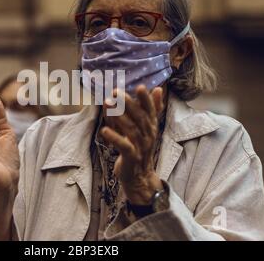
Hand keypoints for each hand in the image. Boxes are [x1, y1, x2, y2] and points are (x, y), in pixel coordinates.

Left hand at [101, 85, 163, 205]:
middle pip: (140, 118)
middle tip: (116, 91)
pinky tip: (104, 130)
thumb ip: (153, 109)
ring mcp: (141, 147)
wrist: (139, 176)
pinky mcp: (131, 158)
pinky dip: (114, 138)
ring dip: (119, 116)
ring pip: (131, 129)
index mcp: (152, 126)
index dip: (146, 99)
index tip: (141, 87)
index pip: (151, 110)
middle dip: (128, 103)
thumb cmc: (141, 148)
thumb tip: (159, 89)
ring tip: (108, 104)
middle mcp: (148, 135)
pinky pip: (124, 146)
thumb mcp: (147, 128)